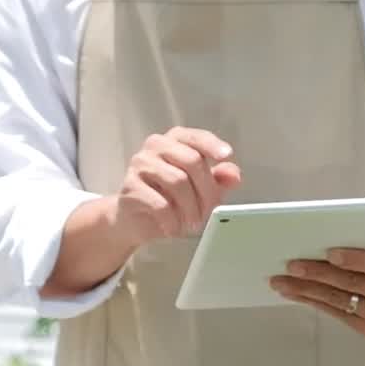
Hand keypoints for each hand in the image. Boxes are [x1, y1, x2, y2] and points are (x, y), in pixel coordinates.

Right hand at [116, 127, 242, 245]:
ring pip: (177, 181)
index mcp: (175, 140)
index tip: (226, 155)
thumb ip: (218, 179)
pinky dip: (172, 220)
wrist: (133, 220)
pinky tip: (174, 228)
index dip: (213, 145)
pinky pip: (159, 203)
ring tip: (193, 223)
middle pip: (191, 160)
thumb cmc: (168, 198)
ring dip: (191, 208)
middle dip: (207, 190)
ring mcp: (141, 164)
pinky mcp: (130, 187)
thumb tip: (233, 175)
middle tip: (210, 211)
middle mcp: (156, 146)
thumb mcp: (199, 188)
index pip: (196, 137)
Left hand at [269, 230, 364, 336]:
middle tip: (292, 266)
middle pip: (352, 284)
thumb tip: (361, 221)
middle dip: (318, 274)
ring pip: (339, 301)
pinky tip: (297, 294)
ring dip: (307, 291)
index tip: (329, 253)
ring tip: (282, 282)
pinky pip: (338, 314)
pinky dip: (315, 302)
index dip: (354, 259)